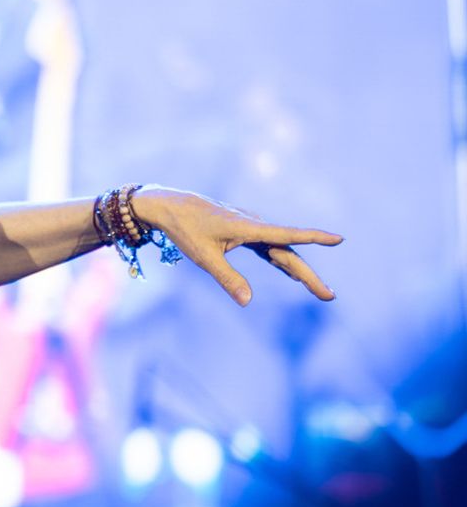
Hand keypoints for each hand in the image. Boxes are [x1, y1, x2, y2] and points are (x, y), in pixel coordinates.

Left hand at [130, 185, 341, 306]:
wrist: (168, 205)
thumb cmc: (185, 229)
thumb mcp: (204, 257)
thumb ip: (227, 278)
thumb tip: (248, 302)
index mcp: (248, 228)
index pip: (288, 235)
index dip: (314, 238)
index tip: (339, 239)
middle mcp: (254, 225)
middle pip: (287, 252)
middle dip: (309, 275)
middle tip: (329, 296)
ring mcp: (249, 227)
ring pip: (279, 250)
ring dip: (297, 270)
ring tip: (319, 291)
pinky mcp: (242, 230)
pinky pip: (267, 247)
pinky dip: (280, 261)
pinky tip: (291, 274)